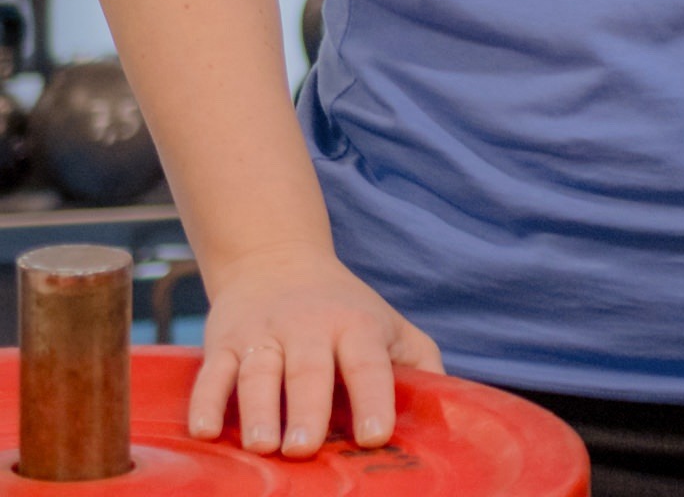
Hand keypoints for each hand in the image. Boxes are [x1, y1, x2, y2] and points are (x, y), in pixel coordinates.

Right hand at [190, 242, 444, 456]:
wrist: (278, 260)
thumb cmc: (345, 310)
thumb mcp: (388, 325)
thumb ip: (420, 361)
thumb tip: (453, 407)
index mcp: (356, 326)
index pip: (368, 361)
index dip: (374, 396)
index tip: (376, 435)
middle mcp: (309, 327)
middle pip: (309, 369)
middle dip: (308, 409)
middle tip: (306, 448)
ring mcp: (263, 335)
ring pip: (259, 372)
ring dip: (259, 410)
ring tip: (264, 446)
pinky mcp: (222, 343)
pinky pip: (211, 374)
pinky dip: (205, 402)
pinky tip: (205, 432)